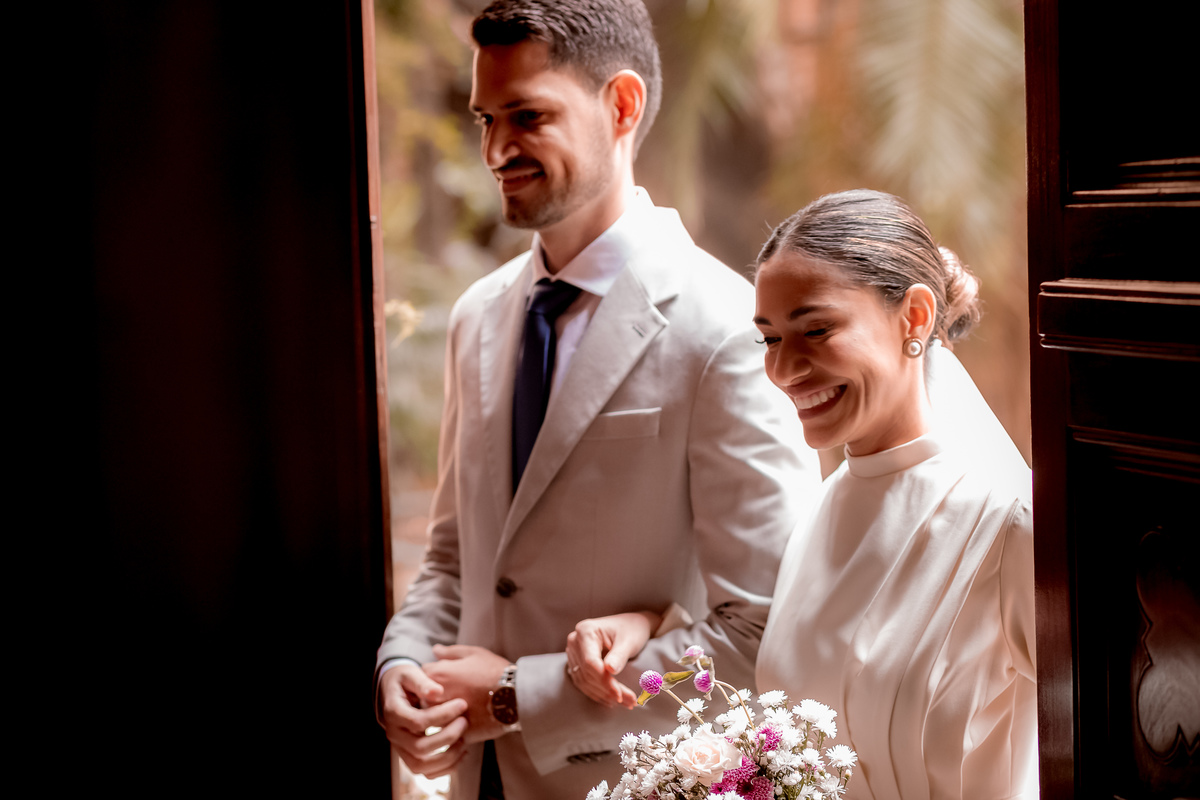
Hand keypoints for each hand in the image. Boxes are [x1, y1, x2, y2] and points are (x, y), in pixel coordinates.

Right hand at [379, 662, 468, 777]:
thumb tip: (437, 692)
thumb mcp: (411, 674)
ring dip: (447, 757)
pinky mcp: (410, 756)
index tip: (462, 704)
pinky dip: (446, 768)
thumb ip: (423, 682)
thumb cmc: (405, 681)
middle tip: (465, 721)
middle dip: (447, 736)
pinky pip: (426, 772)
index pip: (418, 721)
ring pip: (421, 766)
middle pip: (419, 748)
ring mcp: (401, 748)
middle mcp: (395, 734)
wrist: (394, 692)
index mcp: (394, 712)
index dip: (442, 715)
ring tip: (464, 741)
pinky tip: (462, 752)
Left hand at [424, 644, 512, 743]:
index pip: (421, 676)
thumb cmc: (495, 671)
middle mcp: (436, 698)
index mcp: (437, 675)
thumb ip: (450, 652)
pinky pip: (449, 734)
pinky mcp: (457, 734)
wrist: (516, 695)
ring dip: (442, 715)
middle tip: (456, 694)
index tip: (446, 679)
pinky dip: (455, 729)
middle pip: (424, 699)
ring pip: (434, 719)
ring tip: (464, 708)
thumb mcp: (474, 653)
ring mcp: (445, 718)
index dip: (433, 677)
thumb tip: (435, 650)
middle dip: (435, 697)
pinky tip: (470, 721)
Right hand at [566, 611, 659, 708]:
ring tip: (625, 703)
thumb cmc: (631, 629)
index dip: (603, 680)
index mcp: (586, 631)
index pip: (590, 662)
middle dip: (607, 690)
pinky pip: (584, 682)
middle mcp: (575, 641)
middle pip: (587, 673)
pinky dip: (597, 693)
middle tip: (629, 702)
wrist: (631, 626)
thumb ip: (619, 655)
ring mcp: (574, 653)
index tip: (619, 694)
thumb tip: (610, 670)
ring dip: (604, 695)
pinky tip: (611, 700)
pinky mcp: (577, 663)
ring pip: (585, 681)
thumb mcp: (629, 641)